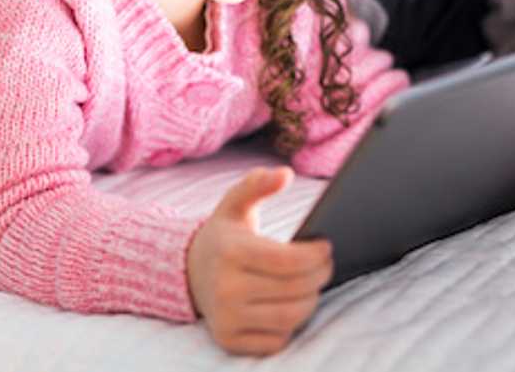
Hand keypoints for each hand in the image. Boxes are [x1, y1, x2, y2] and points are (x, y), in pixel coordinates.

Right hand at [187, 167, 332, 355]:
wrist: (188, 273)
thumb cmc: (223, 236)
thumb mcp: (234, 204)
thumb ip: (257, 185)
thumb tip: (284, 174)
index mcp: (230, 252)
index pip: (288, 261)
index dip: (316, 255)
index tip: (327, 246)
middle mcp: (225, 288)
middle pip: (295, 290)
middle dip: (320, 276)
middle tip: (326, 264)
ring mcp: (226, 318)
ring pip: (290, 318)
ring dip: (310, 301)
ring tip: (313, 284)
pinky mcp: (229, 340)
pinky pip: (277, 340)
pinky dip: (291, 325)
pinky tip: (291, 305)